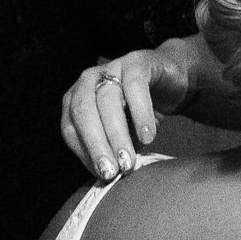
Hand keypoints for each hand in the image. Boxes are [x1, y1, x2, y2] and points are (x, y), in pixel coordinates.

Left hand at [61, 42, 194, 179]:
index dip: (84, 153)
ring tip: (128, 160)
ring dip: (117, 134)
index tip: (103, 176)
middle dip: (95, 144)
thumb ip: (110, 152)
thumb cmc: (139, 114)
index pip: (70, 128)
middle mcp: (89, 81)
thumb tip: (106, 177)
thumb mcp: (121, 137)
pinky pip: (135, 86)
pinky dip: (140, 113)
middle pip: (83, 112)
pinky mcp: (137, 62)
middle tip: (110, 172)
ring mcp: (112, 68)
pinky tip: (147, 136)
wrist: (171, 84)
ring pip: (107, 100)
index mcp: (77, 100)